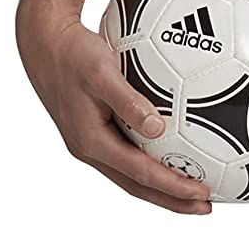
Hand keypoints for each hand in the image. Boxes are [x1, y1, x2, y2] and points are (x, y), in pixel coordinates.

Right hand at [16, 9, 211, 214]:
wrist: (42, 42)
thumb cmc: (71, 51)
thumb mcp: (100, 70)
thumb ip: (128, 100)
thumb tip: (158, 127)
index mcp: (91, 141)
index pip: (141, 173)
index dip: (174, 186)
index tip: (203, 191)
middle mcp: (90, 150)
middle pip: (138, 187)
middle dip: (174, 201)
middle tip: (206, 207)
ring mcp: (91, 146)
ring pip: (133, 178)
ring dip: (164, 190)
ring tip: (194, 196)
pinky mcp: (95, 136)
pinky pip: (129, 161)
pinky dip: (152, 169)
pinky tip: (172, 162)